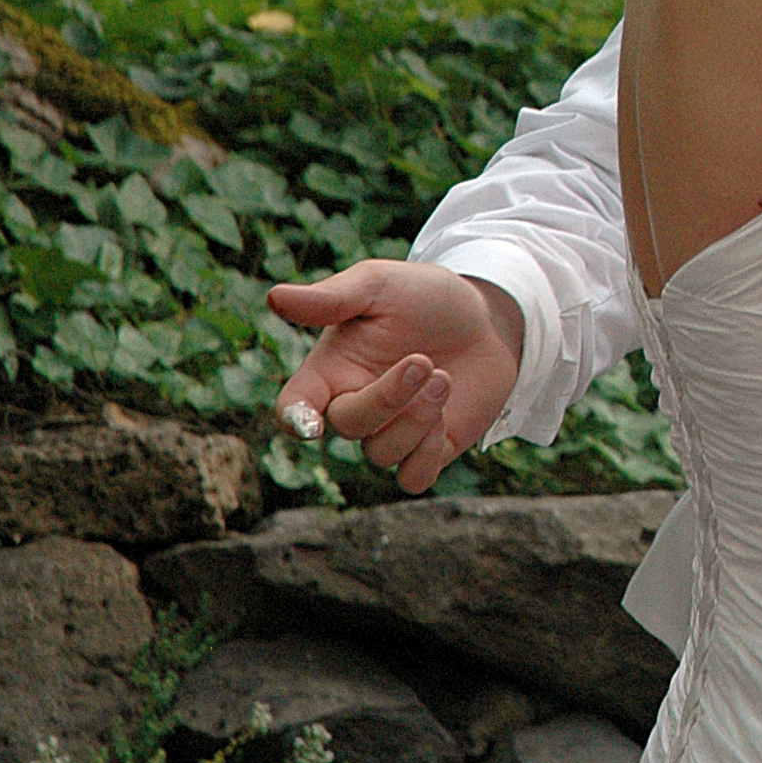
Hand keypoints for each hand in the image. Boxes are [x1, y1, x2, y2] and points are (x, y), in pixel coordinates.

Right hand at [267, 260, 523, 494]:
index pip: (295, 406)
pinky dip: (427, 454)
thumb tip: (274, 297)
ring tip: (444, 377)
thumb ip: (332, 298)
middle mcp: (356, 405)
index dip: (294, 418)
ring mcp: (392, 431)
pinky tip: (446, 414)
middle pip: (348, 426)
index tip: (309, 422)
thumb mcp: (379, 285)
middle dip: (385, 399)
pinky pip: (413, 477)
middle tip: (423, 360)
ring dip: (415, 418)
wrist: (487, 316)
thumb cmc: (424, 295)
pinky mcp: (430, 448)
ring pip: (381, 454)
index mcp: (332, 369)